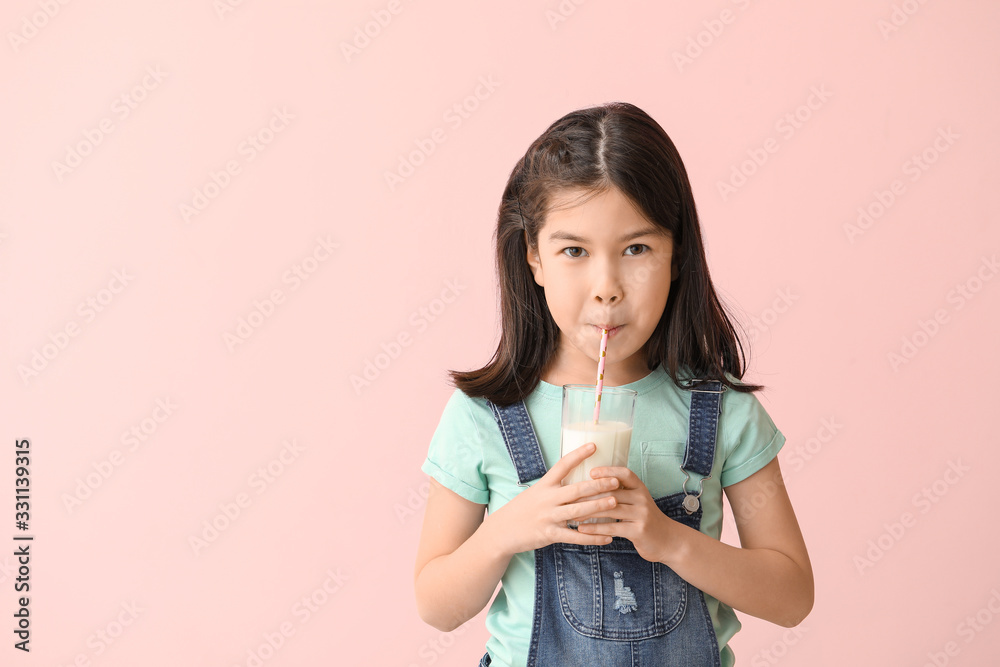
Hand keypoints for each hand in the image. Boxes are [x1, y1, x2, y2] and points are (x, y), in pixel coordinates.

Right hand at [487, 443, 619, 554]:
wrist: (501, 531)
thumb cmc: (521, 510)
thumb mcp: (534, 492)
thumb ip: (553, 486)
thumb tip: (574, 476)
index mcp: (544, 485)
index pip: (562, 465)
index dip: (578, 455)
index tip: (594, 445)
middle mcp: (547, 499)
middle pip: (576, 489)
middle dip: (597, 484)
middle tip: (615, 480)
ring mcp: (548, 517)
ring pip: (577, 511)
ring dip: (598, 506)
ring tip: (615, 502)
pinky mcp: (549, 534)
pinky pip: (575, 536)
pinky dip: (592, 537)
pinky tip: (607, 537)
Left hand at [574, 466, 678, 563]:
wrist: (668, 541)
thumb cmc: (645, 519)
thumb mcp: (637, 501)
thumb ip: (621, 493)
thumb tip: (592, 483)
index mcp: (640, 488)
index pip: (625, 474)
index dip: (609, 471)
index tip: (591, 472)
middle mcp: (642, 498)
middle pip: (613, 491)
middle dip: (590, 494)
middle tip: (570, 496)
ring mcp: (642, 514)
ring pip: (611, 509)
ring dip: (589, 512)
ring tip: (572, 515)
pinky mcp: (639, 530)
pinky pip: (613, 527)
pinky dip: (596, 528)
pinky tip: (583, 529)